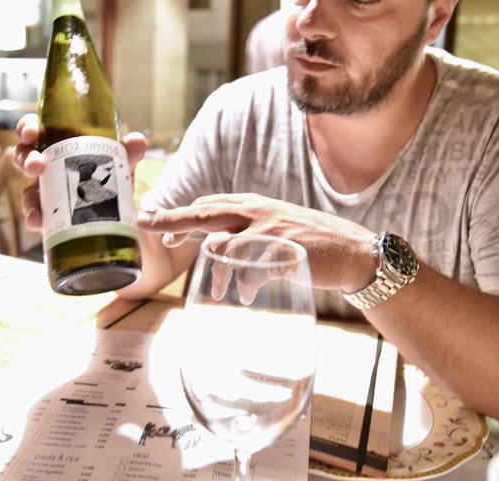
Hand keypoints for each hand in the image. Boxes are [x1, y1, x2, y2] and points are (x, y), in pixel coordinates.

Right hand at [13, 114, 147, 230]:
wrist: (121, 213)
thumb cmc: (111, 176)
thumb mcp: (121, 164)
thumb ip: (128, 153)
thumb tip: (137, 140)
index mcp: (57, 144)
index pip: (35, 130)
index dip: (27, 128)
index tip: (32, 133)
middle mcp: (47, 165)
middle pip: (23, 157)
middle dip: (25, 159)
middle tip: (35, 166)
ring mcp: (45, 191)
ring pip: (26, 190)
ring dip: (27, 196)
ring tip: (36, 204)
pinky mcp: (49, 214)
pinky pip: (36, 215)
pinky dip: (35, 218)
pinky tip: (39, 222)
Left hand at [137, 193, 376, 291]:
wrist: (351, 250)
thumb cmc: (308, 242)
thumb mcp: (273, 227)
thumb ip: (245, 230)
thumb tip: (212, 245)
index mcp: (253, 205)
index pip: (209, 203)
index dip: (180, 214)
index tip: (156, 224)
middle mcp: (258, 212)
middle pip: (206, 213)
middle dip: (174, 219)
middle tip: (148, 225)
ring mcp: (270, 230)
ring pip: (226, 246)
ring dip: (217, 272)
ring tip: (220, 291)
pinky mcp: (284, 252)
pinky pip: (251, 270)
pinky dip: (243, 285)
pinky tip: (244, 296)